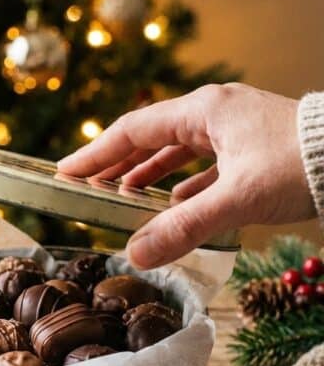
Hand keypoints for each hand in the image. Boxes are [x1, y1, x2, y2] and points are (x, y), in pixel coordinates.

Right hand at [58, 83, 314, 267]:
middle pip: (152, 137)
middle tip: (85, 186)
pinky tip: (174, 206)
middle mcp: (216, 113)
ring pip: (179, 151)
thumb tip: (135, 255)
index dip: (96, 153)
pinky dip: (184, 185)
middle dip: (118, 164)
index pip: (134, 129)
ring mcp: (236, 129)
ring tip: (121, 198)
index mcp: (206, 110)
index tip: (65, 172)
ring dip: (149, 175)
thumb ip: (184, 226)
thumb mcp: (237, 199)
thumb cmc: (300, 166)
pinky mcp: (253, 149)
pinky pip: (205, 166)